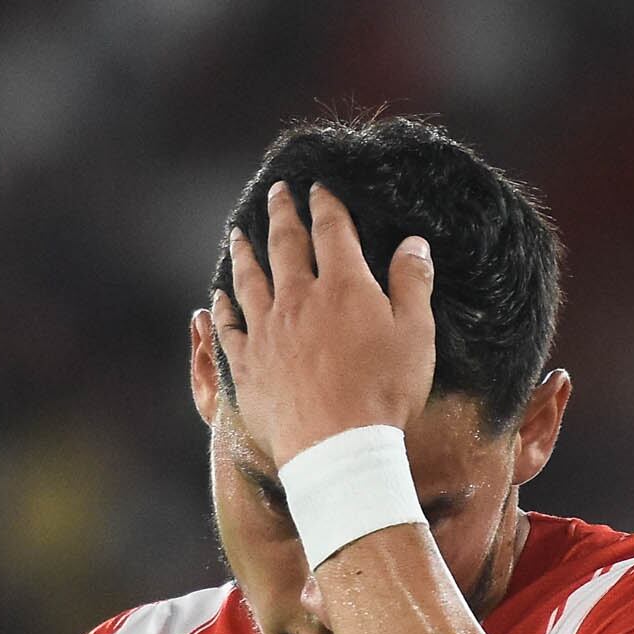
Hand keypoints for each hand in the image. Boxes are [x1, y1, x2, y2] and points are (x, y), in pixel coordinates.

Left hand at [214, 183, 435, 469]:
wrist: (337, 446)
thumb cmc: (384, 392)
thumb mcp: (416, 335)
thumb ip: (413, 284)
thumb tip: (413, 244)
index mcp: (343, 286)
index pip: (332, 231)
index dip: (326, 205)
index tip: (319, 187)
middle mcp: (299, 299)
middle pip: (285, 244)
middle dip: (281, 214)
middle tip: (276, 192)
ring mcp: (267, 331)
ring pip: (249, 280)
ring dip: (243, 253)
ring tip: (237, 236)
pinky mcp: (248, 364)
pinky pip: (229, 327)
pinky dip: (223, 308)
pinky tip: (217, 299)